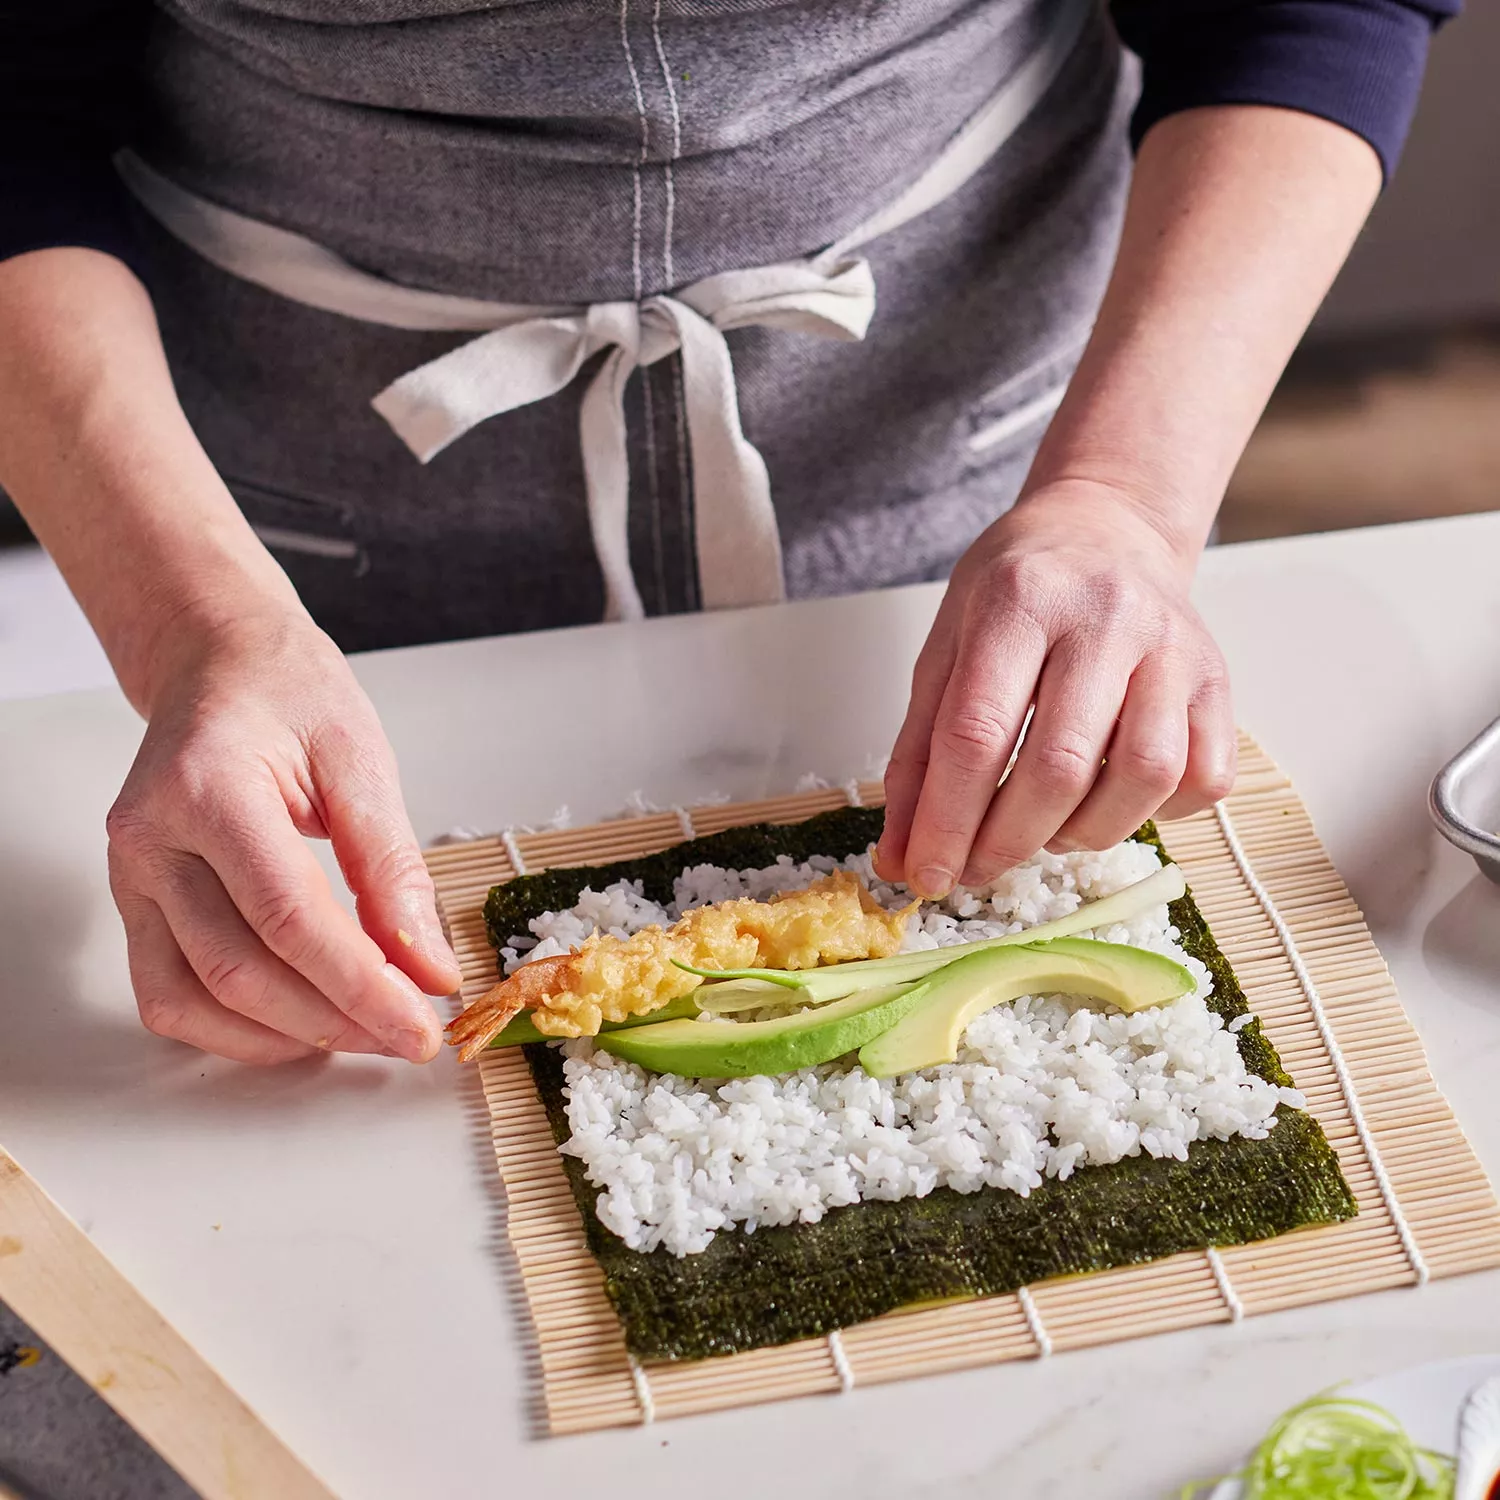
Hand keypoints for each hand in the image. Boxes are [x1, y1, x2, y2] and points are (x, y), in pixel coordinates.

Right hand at [105, 608, 461, 1063]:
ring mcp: (132, 876)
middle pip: (241, 969)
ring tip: (364, 1034)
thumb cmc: (287, 694)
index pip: (289, 916)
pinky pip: (169, 994)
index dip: (360, 985)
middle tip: (408, 1038)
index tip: (420, 1024)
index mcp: (208, 787)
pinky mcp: (134, 903)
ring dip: (289, 1037)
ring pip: (196, 998)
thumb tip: (428, 968)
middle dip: (336, 1020)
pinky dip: (235, 1029)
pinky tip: (301, 1025)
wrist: (218, 665)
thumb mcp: (360, 759)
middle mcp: (152, 838)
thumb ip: (392, 867)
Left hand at [875, 482, 1236, 894]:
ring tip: (1045, 828)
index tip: (926, 876)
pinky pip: (1203, 778)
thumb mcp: (946, 647)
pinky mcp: (1217, 681)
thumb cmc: (1019, 590)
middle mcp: (1107, 616)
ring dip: (1083, 832)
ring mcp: (1174, 648)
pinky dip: (1155, 815)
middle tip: (976, 869)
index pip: (978, 733)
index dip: (948, 822)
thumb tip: (900, 854)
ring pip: (1143, 777)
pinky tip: (1110, 799)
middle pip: (1060, 766)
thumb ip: (919, 754)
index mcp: (1021, 599)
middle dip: (1007, 842)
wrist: (1106, 527)